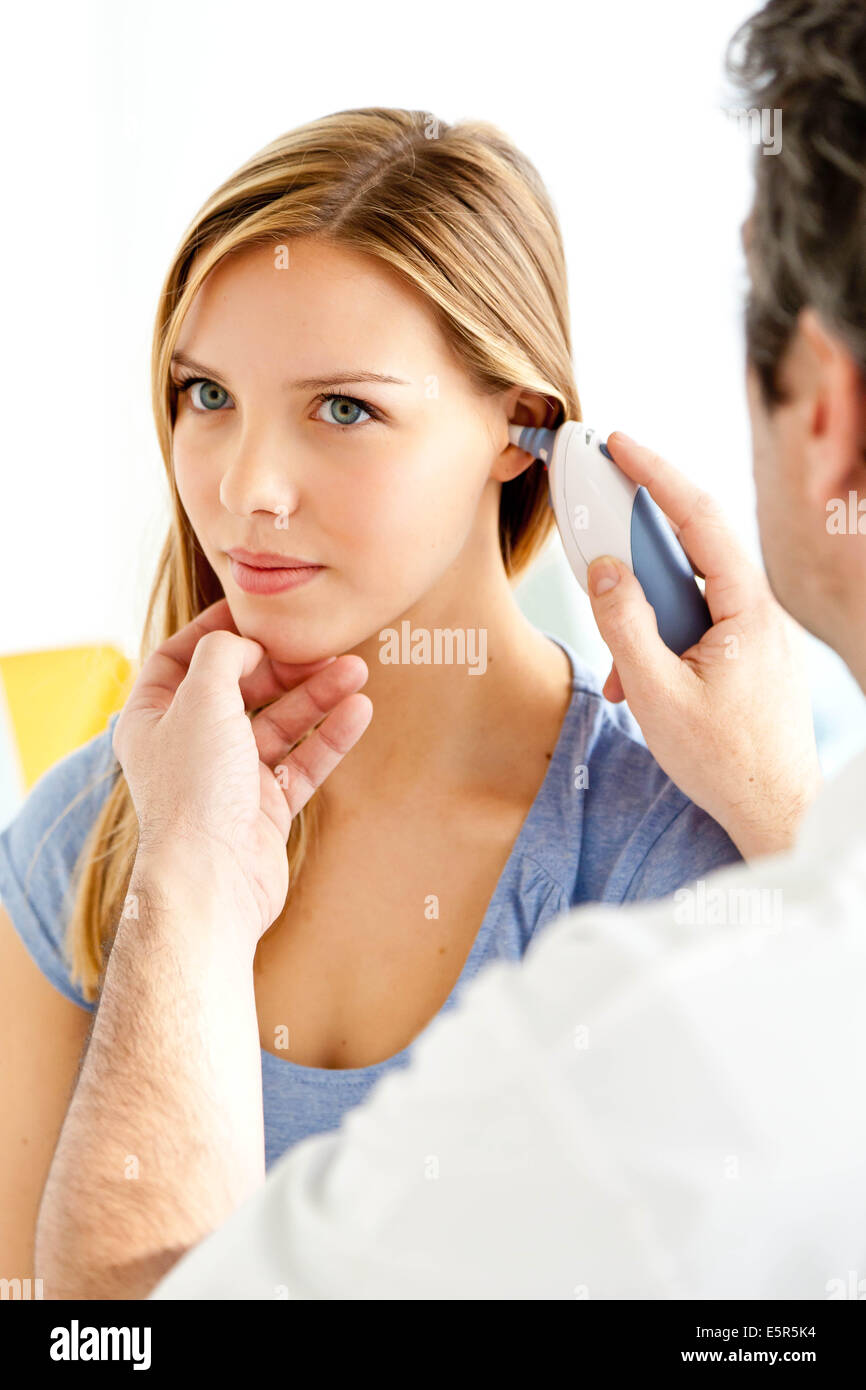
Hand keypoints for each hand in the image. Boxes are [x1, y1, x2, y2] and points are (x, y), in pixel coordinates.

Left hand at [111, 598, 371, 940]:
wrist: (212, 880)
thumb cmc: (194, 788)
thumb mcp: (201, 697)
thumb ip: (224, 654)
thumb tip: (247, 645)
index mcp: (154, 716)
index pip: (178, 657)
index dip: (215, 630)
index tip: (259, 613)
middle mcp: (189, 743)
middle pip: (240, 687)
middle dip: (283, 665)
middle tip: (324, 646)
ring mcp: (229, 776)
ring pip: (279, 723)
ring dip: (317, 696)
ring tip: (358, 671)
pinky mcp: (266, 807)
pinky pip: (302, 761)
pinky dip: (329, 737)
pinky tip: (359, 711)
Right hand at [586, 433, 821, 858]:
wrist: (775, 815)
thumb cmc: (725, 763)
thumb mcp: (658, 695)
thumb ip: (625, 626)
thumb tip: (604, 569)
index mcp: (747, 609)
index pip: (699, 518)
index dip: (656, 473)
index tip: (619, 443)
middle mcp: (758, 612)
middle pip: (690, 552)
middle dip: (636, 552)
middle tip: (597, 525)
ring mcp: (754, 635)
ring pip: (687, 597)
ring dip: (643, 619)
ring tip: (621, 672)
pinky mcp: (745, 658)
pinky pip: (694, 628)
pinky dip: (658, 644)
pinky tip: (637, 688)